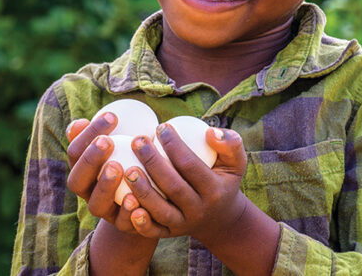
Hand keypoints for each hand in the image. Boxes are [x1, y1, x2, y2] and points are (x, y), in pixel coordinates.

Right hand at [63, 116, 163, 237]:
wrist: (144, 201)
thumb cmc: (127, 161)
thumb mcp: (112, 148)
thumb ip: (96, 134)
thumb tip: (80, 122)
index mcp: (80, 171)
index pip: (75, 152)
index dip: (89, 134)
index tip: (112, 116)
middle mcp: (87, 193)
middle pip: (78, 180)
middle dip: (90, 160)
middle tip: (107, 141)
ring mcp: (104, 212)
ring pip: (96, 205)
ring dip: (104, 186)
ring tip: (118, 168)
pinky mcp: (123, 227)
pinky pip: (122, 223)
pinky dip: (127, 213)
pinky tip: (136, 199)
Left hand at [120, 123, 250, 239]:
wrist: (220, 218)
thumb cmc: (223, 180)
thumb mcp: (236, 163)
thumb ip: (231, 143)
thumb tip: (211, 131)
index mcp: (215, 191)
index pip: (191, 165)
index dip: (174, 145)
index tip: (160, 126)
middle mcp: (199, 210)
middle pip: (173, 187)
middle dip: (153, 162)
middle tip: (137, 141)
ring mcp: (183, 224)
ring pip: (160, 210)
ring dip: (142, 191)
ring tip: (127, 169)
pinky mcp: (169, 234)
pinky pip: (153, 231)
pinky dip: (140, 221)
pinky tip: (126, 202)